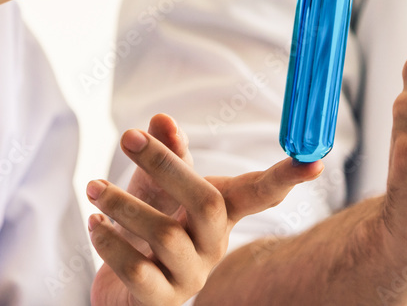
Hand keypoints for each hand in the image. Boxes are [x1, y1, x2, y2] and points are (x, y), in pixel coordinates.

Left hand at [87, 114, 322, 305]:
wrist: (121, 291)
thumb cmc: (148, 229)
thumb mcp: (157, 188)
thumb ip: (165, 155)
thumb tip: (161, 119)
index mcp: (222, 213)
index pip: (261, 192)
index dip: (287, 177)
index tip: (314, 160)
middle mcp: (214, 245)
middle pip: (206, 203)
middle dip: (167, 166)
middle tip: (128, 137)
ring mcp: (191, 275)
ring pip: (166, 236)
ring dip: (124, 205)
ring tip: (92, 186)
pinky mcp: (161, 301)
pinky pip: (138, 270)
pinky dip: (110, 242)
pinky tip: (94, 223)